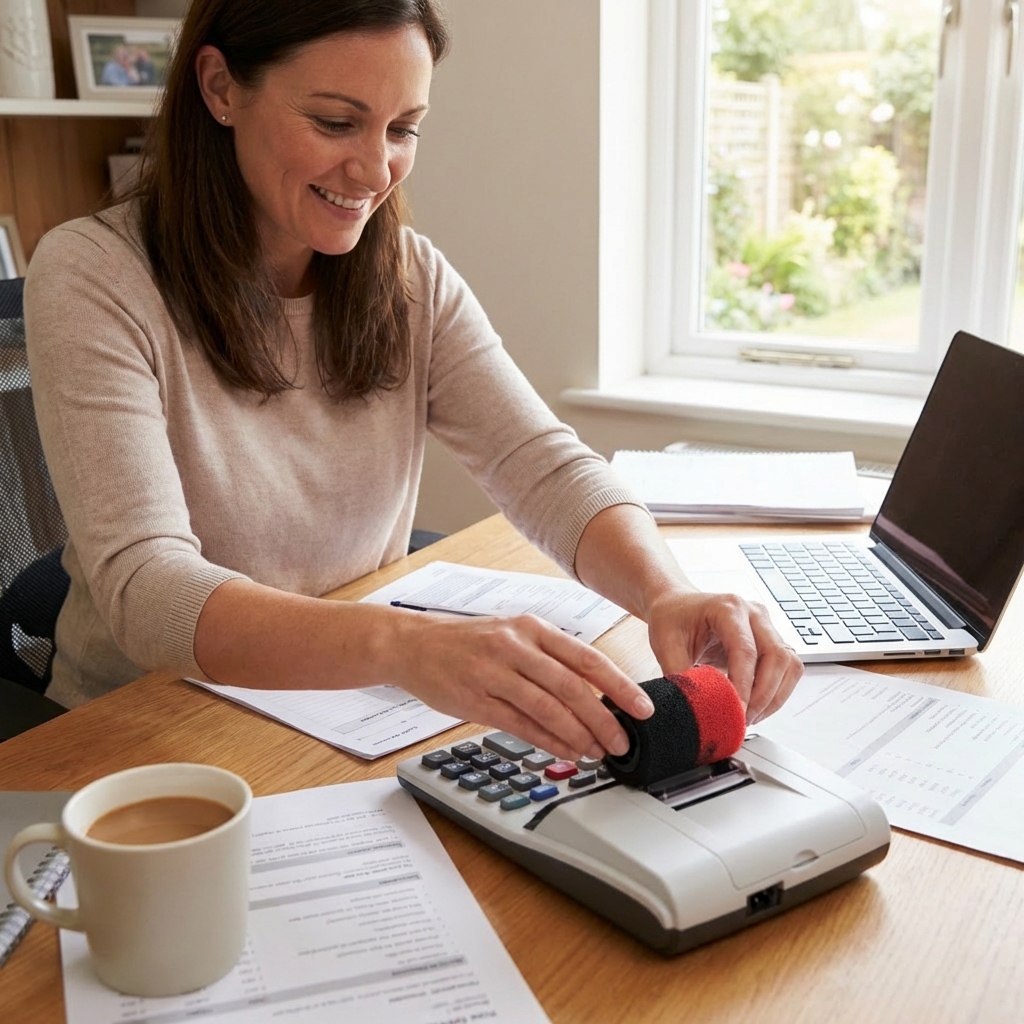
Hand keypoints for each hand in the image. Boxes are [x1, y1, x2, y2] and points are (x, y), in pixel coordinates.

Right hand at [388, 611, 654, 760]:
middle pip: (570, 686)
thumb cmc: (469, 642)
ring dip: (578, 734)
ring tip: (598, 751)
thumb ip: (549, 659)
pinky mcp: (474, 699)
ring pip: (546, 707)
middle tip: (623, 740)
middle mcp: (515, 646)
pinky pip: (519, 724)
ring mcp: (493, 672)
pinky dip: (547, 740)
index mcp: (531, 628)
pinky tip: (566, 751)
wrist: (413, 643)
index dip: (618, 684)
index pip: (586, 657)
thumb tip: (594, 693)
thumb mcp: (512, 635)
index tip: (642, 706)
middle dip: (603, 718)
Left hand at [643, 587, 802, 723]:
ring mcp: (766, 625)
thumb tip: (692, 707)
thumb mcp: (666, 644)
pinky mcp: (771, 640)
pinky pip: (787, 669)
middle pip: (776, 656)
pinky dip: (777, 692)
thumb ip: (679, 675)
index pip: (745, 650)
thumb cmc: (673, 617)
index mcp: (728, 608)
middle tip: (743, 718)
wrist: (677, 605)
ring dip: (774, 696)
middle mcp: (754, 613)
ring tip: (750, 716)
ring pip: (789, 664)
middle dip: (763, 695)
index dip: (744, 685)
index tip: (736, 711)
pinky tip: (757, 706)